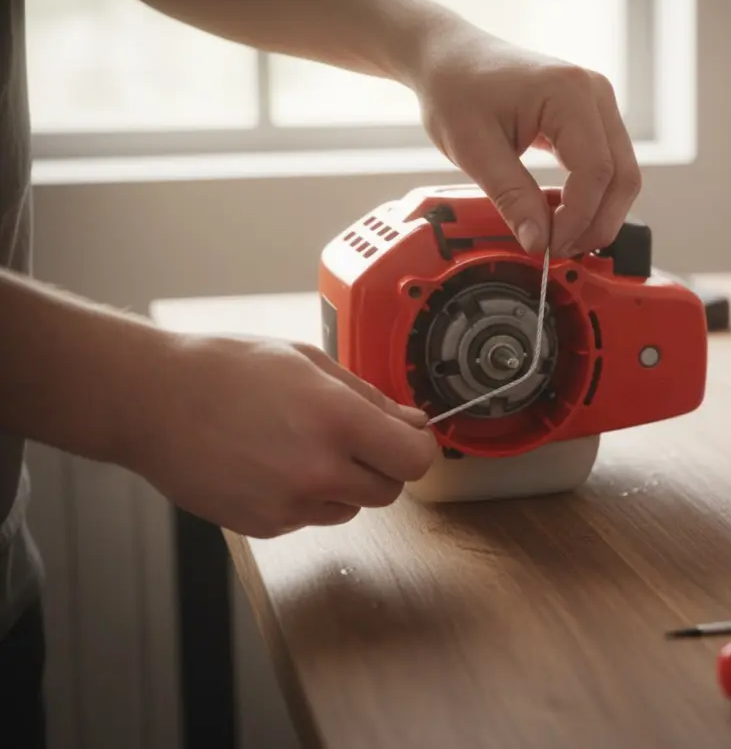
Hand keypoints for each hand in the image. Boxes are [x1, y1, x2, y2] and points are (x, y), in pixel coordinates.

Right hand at [125, 334, 438, 538]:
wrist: (154, 403)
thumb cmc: (227, 371)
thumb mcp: (309, 363)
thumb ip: (371, 398)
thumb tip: (413, 423)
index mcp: (338, 421)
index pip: (416, 459)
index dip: (417, 448)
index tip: (408, 438)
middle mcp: (319, 470)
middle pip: (390, 490)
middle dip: (381, 465)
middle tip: (350, 437)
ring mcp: (291, 504)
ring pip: (351, 507)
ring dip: (343, 484)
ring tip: (298, 445)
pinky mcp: (266, 526)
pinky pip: (311, 517)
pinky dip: (304, 497)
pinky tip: (271, 464)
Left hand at [408, 20, 641, 257]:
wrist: (450, 58)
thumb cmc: (456, 88)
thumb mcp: (474, 149)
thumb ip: (511, 197)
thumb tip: (538, 241)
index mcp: (569, 93)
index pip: (596, 171)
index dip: (577, 218)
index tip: (548, 245)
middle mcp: (595, 93)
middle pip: (622, 176)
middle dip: (596, 223)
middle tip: (559, 249)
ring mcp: (598, 103)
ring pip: (622, 175)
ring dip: (598, 214)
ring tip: (560, 236)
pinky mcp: (592, 116)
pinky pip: (608, 165)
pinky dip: (592, 196)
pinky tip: (563, 215)